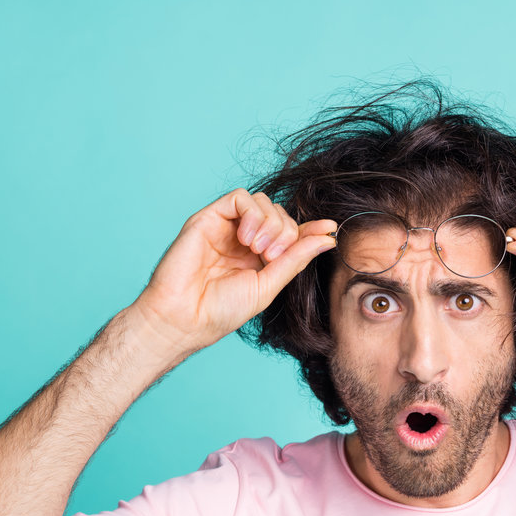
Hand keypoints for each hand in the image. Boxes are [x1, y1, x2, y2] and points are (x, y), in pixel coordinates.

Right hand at [133, 188, 336, 355]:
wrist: (185, 318)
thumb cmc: (221, 310)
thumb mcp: (269, 285)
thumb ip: (295, 259)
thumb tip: (327, 239)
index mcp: (259, 258)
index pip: (291, 232)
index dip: (310, 229)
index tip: (330, 228)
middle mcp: (243, 239)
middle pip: (280, 214)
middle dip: (287, 233)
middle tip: (272, 258)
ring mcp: (226, 227)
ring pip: (263, 201)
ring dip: (271, 224)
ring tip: (258, 251)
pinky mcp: (209, 217)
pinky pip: (240, 197)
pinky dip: (252, 214)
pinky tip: (246, 239)